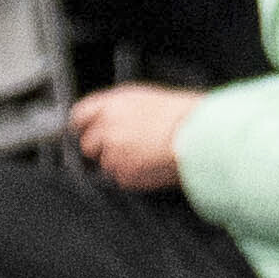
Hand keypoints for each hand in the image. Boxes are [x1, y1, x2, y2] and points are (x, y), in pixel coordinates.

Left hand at [68, 82, 198, 193]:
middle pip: (87, 144)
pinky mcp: (124, 175)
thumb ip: (121, 109)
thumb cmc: (183, 115)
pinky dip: (133, 176)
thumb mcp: (147, 99)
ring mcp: (113, 153)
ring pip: (105, 164)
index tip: (87, 131)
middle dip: (100, 148)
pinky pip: (122, 179)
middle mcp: (107, 127)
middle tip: (122, 147)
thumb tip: (109, 118)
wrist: (199, 137)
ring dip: (119, 163)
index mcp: (113, 104)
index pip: (79, 115)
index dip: (84, 125)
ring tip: (145, 156)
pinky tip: (151, 166)